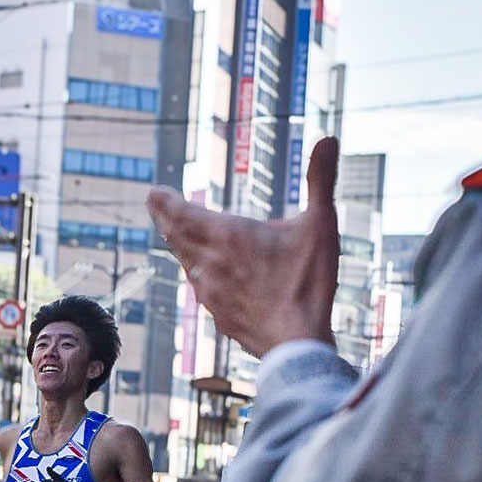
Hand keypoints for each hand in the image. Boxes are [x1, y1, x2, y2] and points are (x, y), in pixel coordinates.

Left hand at [147, 137, 340, 358]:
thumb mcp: (321, 224)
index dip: (166, 202)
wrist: (297, 344)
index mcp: (229, 236)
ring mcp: (212, 293)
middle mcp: (211, 263)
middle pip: (177, 236)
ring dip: (179, 246)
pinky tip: (200, 277)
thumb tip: (328, 137)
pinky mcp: (219, 316)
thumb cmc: (309, 284)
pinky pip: (200, 289)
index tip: (153, 193)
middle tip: (156, 206)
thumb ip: (321, 180)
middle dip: (166, 218)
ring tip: (175, 235)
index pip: (184, 214)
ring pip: (186, 263)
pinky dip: (196, 274)